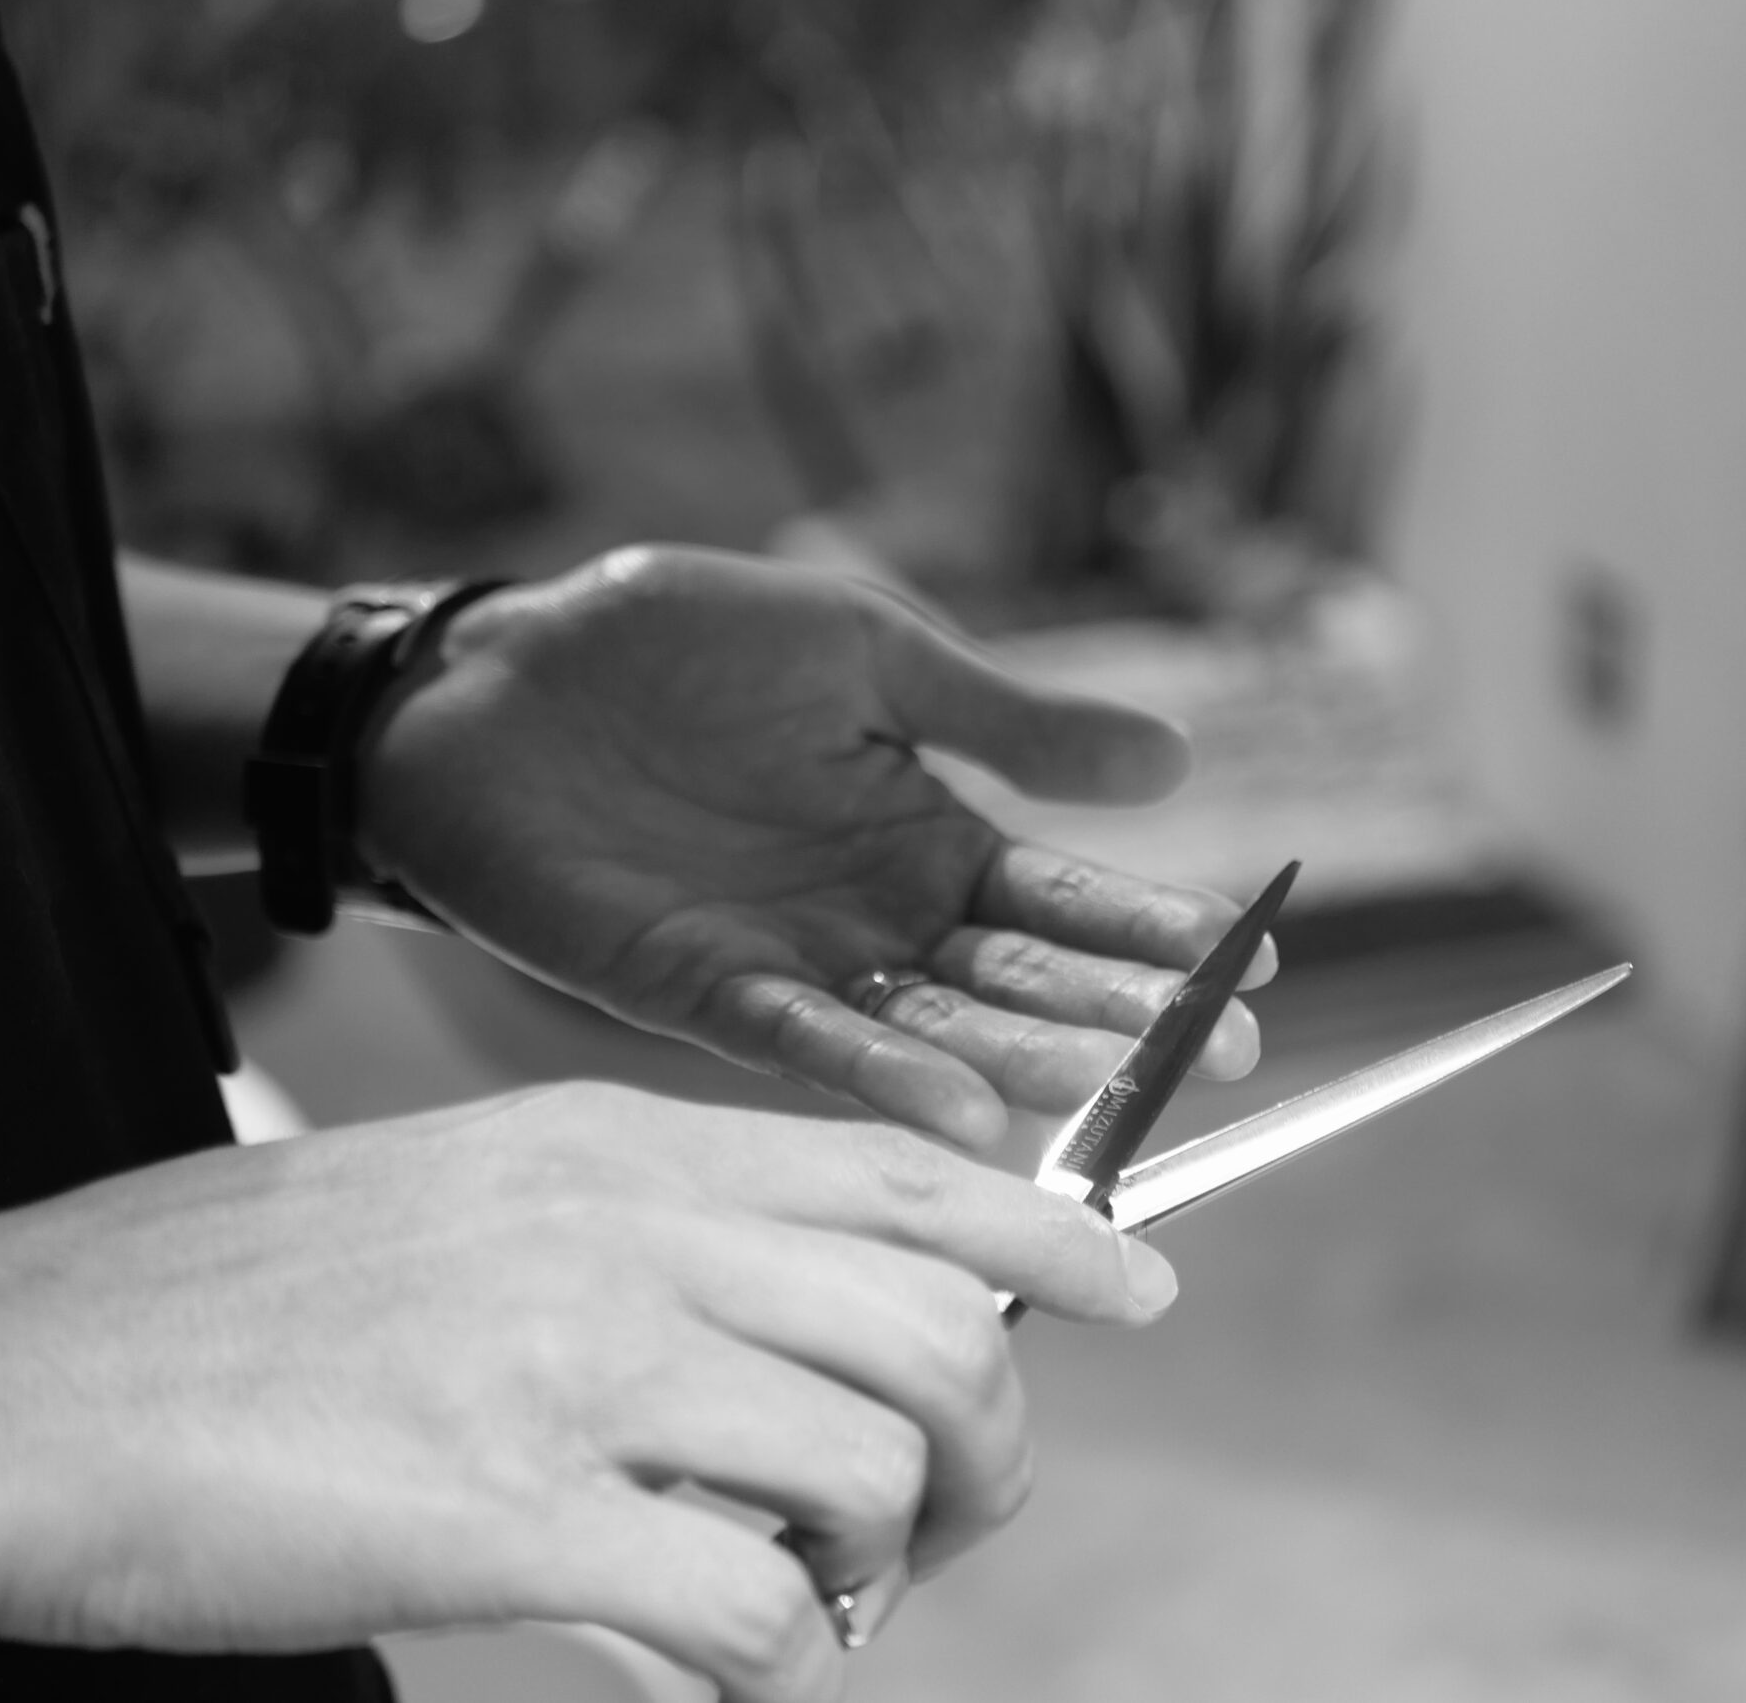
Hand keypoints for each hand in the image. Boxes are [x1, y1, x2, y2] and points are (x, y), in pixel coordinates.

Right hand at [0, 1086, 1175, 1700]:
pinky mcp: (508, 1516)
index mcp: (618, 1151)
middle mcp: (625, 1236)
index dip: (1051, 1236)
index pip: (901, 1175)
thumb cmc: (242, 1301)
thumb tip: (793, 1324)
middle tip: (933, 1527)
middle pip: (933, 1332)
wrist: (24, 1377)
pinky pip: (749, 1605)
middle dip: (986, 1449)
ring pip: (871, 1466)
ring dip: (876, 1566)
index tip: (1141, 1286)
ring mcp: (573, 1370)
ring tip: (802, 1598)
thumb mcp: (473, 1200)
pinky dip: (776, 1661)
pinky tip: (720, 1660)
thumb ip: (643, 1238)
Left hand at [359, 547, 1274, 1148]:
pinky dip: (882, 1073)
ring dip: (1022, 1056)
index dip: (1156, 927)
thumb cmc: (674, 641)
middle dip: (1126, 1012)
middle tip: (1230, 1050)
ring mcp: (793, 960)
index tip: (1255, 958)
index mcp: (924, 827)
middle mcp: (875, 913)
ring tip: (1112, 1081)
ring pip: (932, 1024)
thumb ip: (1001, 717)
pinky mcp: (696, 991)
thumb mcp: (862, 652)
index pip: (1065, 895)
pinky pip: (802, 1041)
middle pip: (1020, 978)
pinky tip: (960, 1104)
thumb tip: (1175, 758)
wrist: (490, 677)